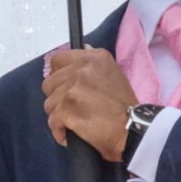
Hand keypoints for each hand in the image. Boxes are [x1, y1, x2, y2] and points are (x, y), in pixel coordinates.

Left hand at [42, 46, 132, 163]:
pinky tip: (71, 133)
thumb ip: (93, 63)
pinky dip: (59, 131)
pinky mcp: (68, 110)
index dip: (57, 75)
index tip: (64, 87)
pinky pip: (52, 122)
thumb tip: (83, 47)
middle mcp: (82, 70)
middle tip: (72, 108)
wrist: (132, 129)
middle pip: (48, 83)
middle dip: (57, 98)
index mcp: (93, 58)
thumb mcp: (113, 73)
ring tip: (75, 121)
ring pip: (48, 104)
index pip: (57, 60)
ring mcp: (74, 90)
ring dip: (58, 115)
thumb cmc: (125, 106)